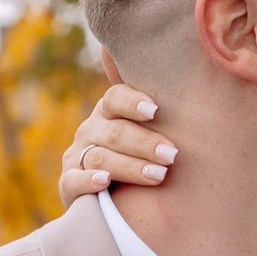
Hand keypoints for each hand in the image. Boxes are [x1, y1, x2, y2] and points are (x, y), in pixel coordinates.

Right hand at [59, 71, 174, 200]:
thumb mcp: (149, 131)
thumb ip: (161, 106)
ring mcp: (77, 156)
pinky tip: (105, 181)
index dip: (133, 103)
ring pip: (100, 157)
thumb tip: (189, 55)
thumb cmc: (141, 157)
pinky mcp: (68, 184)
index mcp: (109, 112)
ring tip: (158, 175)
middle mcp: (90, 130)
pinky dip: (88, 181)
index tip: (155, 110)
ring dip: (130, 166)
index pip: (115, 98)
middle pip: (115, 132)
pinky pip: (73, 181)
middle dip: (145, 143)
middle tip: (172, 154)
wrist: (116, 200)